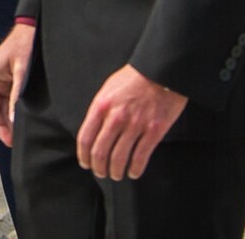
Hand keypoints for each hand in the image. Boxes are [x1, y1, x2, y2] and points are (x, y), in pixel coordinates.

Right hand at [0, 22, 36, 146]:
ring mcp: (4, 81)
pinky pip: (13, 101)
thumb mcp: (21, 70)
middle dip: (6, 127)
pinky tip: (27, 120)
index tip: (9, 140)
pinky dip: (18, 111)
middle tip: (18, 141)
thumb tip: (15, 120)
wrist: (34, 27)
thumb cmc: (25, 42)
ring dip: (12, 120)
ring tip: (23, 134)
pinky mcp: (14, 81)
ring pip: (5, 107)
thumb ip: (17, 95)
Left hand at [75, 64, 187, 180]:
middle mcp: (116, 117)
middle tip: (101, 172)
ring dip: (116, 171)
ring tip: (117, 174)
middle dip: (99, 168)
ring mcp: (135, 125)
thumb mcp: (109, 89)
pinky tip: (134, 172)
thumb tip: (93, 131)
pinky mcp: (154, 131)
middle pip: (100, 153)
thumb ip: (100, 110)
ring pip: (119, 159)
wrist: (161, 71)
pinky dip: (135, 169)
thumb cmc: (134, 78)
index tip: (86, 163)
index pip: (85, 138)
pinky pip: (141, 157)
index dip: (84, 156)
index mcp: (101, 106)